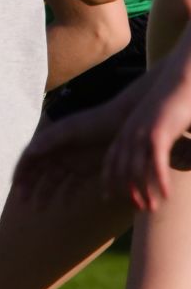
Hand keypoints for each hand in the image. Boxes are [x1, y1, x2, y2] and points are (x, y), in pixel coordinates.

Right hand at [13, 106, 119, 208]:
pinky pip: (72, 186)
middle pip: (37, 172)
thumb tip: (30, 152)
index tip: (15, 186)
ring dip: (44, 194)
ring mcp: (71, 162)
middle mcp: (57, 153)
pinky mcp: (86, 170)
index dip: (20, 172)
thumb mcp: (71, 130)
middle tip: (24, 202)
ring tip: (39, 209)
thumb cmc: (96, 122)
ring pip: (52, 182)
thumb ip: (50, 140)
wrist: (124, 123)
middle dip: (28, 186)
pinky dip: (67, 195)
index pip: (29, 159)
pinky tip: (64, 205)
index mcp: (50, 141)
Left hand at [103, 59, 190, 210]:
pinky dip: (159, 180)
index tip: (107, 196)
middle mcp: (130, 133)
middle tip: (138, 209)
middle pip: (122, 168)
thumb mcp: (158, 121)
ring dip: (143, 191)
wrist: (182, 79)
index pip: (112, 159)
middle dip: (126, 190)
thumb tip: (159, 152)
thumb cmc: (174, 100)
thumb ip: (156, 138)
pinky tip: (166, 196)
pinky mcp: (158, 133)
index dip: (109, 178)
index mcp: (127, 129)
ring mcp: (142, 133)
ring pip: (137, 168)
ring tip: (151, 209)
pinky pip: (155, 162)